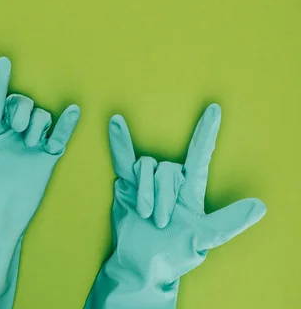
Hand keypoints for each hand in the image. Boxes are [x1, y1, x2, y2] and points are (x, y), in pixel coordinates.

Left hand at [0, 57, 79, 239]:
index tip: (3, 62)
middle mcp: (11, 135)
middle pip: (21, 104)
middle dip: (21, 108)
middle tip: (16, 128)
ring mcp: (30, 146)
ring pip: (41, 116)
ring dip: (37, 123)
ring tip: (30, 142)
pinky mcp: (46, 158)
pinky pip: (59, 136)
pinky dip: (66, 124)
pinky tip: (72, 111)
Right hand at [108, 104, 265, 284]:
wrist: (142, 266)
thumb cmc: (175, 253)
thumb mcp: (203, 238)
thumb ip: (228, 222)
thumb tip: (260, 206)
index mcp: (190, 188)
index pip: (199, 154)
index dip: (207, 132)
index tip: (215, 110)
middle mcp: (170, 179)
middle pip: (168, 169)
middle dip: (163, 197)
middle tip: (160, 222)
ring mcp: (148, 180)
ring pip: (147, 167)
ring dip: (145, 193)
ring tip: (145, 215)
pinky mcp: (126, 182)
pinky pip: (123, 159)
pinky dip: (119, 142)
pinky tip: (116, 123)